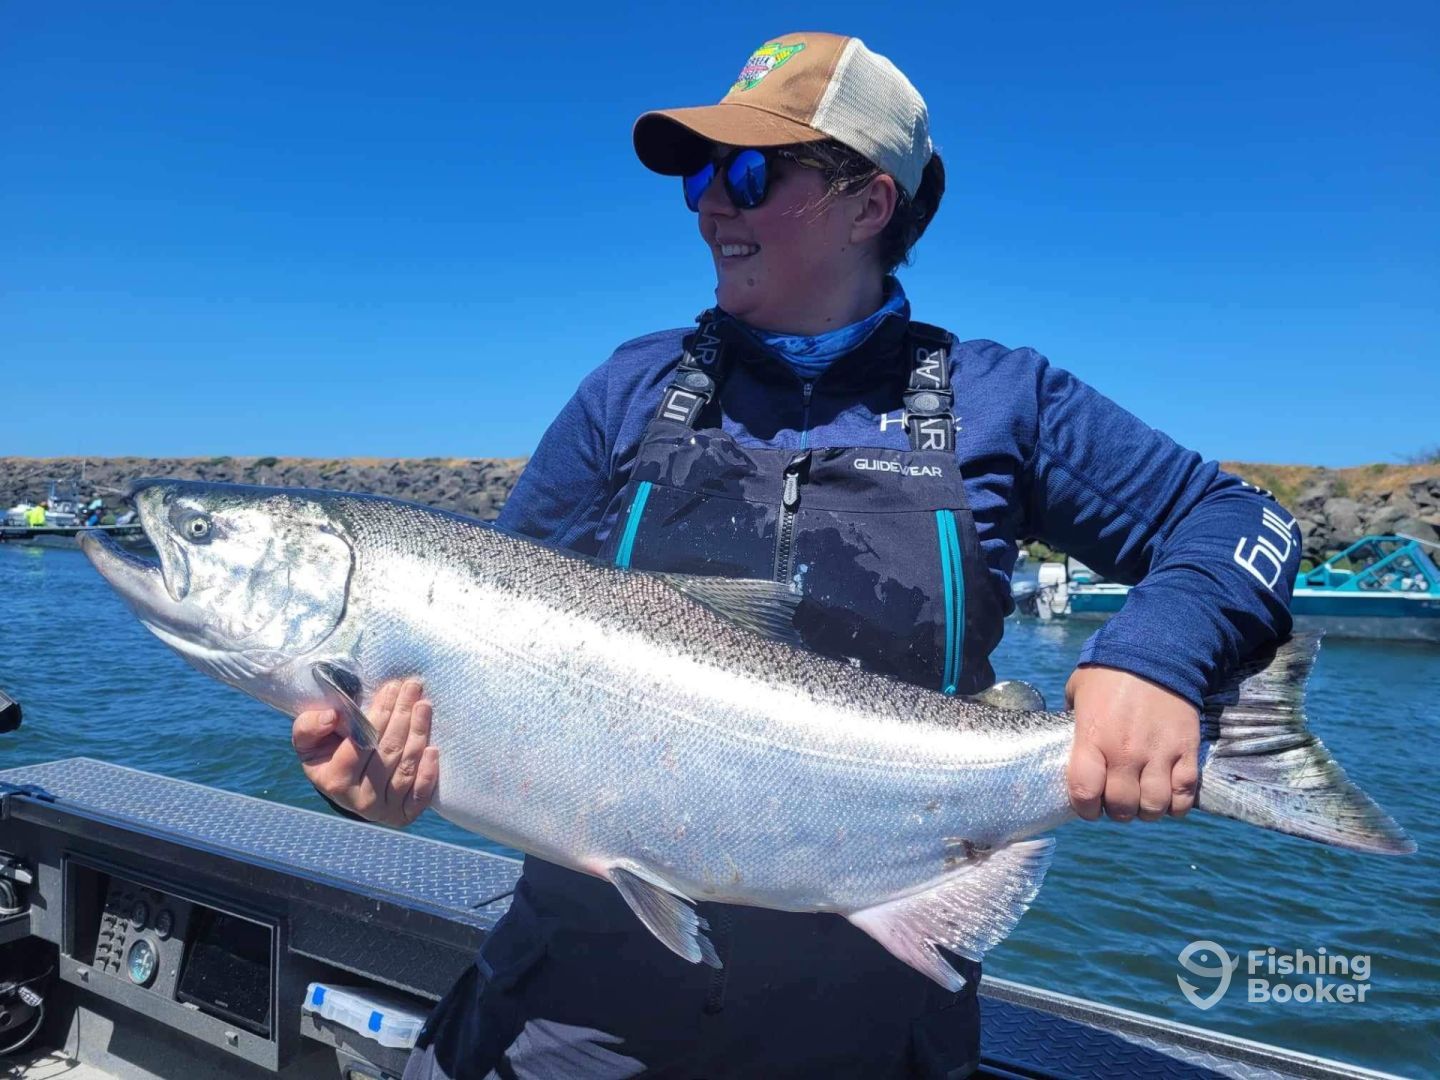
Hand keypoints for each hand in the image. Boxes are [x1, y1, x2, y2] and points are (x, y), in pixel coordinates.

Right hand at [291, 678, 438, 826]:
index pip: (363, 742)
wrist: (342, 788)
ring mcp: (383, 810)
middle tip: (413, 687)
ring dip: (418, 733)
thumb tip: (332, 717)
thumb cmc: (327, 755)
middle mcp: (360, 799)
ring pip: (406, 767)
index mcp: (335, 780)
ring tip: (424, 705)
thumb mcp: (308, 741)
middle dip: (403, 715)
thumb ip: (309, 726)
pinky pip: (420, 794)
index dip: (380, 713)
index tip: (391, 687)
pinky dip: (428, 771)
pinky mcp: (403, 815)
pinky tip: (433, 748)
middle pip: (388, 751)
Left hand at [1064, 665, 1198, 822]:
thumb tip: (1071, 740)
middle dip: (1116, 812)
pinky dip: (1177, 805)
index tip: (1088, 806)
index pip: (1084, 793)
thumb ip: (1073, 720)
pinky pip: (1184, 795)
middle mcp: (1125, 752)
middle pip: (1121, 807)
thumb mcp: (1078, 691)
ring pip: (1154, 807)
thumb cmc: (1110, 671)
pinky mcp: (1186, 751)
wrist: (1158, 651)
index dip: (1084, 808)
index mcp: (1093, 738)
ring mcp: (1159, 753)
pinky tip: (1168, 797)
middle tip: (1117, 802)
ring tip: (1142, 800)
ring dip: (1146, 811)